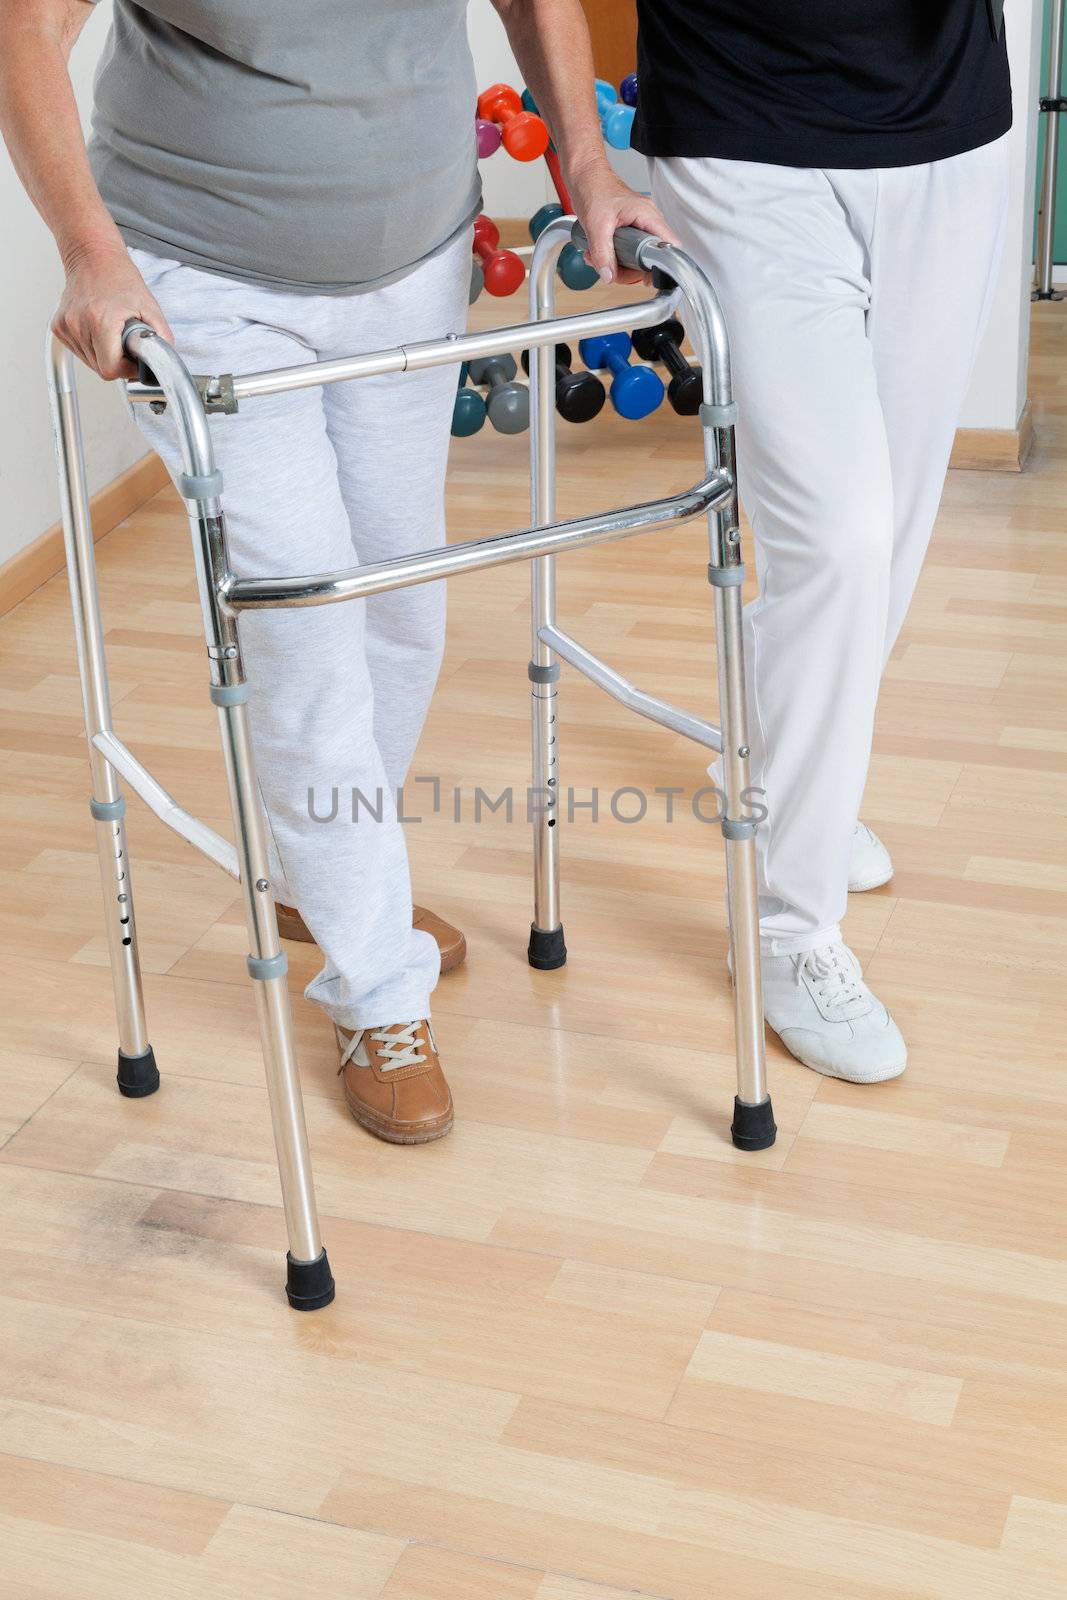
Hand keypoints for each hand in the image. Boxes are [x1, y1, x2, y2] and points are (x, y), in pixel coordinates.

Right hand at [53, 241, 172, 380]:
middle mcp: (78, 324)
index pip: (110, 369)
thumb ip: (161, 338)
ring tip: (112, 332)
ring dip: (105, 355)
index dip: (127, 370)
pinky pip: (79, 351)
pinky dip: (92, 347)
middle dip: (118, 362)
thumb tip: (162, 363)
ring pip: (90, 362)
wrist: (93, 256)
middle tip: (126, 343)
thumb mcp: (150, 307)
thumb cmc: (119, 277)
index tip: (135, 361)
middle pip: (101, 368)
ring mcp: (66, 326)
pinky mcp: (59, 327)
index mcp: (100, 321)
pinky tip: (99, 330)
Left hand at [567, 159, 679, 284]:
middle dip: (629, 270)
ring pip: (637, 259)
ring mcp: (639, 226)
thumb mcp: (596, 225)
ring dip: (618, 265)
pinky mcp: (630, 230)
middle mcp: (647, 221)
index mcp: (647, 216)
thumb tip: (609, 275)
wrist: (583, 178)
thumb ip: (603, 253)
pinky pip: (628, 252)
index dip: (662, 266)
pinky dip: (613, 258)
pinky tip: (599, 253)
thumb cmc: (593, 189)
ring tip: (599, 257)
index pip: (669, 246)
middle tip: (611, 269)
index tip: (647, 278)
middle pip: (651, 259)